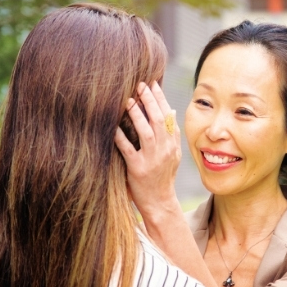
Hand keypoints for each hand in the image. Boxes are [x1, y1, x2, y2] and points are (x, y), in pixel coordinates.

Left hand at [115, 81, 181, 214]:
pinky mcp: (137, 169)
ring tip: (128, 100)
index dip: (160, 99)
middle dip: (149, 101)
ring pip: (146, 132)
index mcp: (173, 144)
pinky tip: (113, 126)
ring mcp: (152, 160)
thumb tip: (172, 110)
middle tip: (139, 85)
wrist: (160, 201)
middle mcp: (165, 150)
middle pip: (159, 120)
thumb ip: (172, 134)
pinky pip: (128, 149)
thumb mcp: (174, 154)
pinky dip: (120, 136)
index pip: (169, 116)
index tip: (152, 84)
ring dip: (137, 115)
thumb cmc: (163, 176)